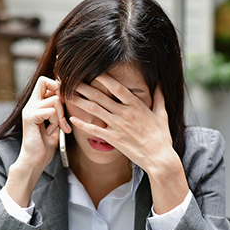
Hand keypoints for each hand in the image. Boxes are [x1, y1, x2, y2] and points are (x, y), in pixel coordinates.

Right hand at [5, 77, 70, 206]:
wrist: (34, 162)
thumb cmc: (45, 146)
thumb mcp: (56, 125)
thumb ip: (60, 111)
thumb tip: (71, 97)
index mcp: (35, 104)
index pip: (44, 81)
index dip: (57, 86)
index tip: (65, 102)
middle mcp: (30, 104)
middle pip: (45, 82)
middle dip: (60, 96)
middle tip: (64, 116)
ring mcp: (29, 110)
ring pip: (54, 100)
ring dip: (60, 116)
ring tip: (58, 129)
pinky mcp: (29, 117)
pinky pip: (51, 111)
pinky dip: (56, 122)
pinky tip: (52, 132)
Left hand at [66, 73, 188, 213]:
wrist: (158, 158)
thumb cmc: (161, 137)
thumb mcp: (162, 114)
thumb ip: (159, 97)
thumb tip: (160, 84)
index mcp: (136, 105)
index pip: (118, 88)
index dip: (104, 78)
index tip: (93, 71)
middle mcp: (124, 113)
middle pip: (100, 97)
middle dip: (84, 87)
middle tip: (72, 80)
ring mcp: (117, 126)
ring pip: (94, 110)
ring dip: (80, 102)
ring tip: (68, 95)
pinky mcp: (113, 138)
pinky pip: (94, 130)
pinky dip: (82, 124)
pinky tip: (72, 118)